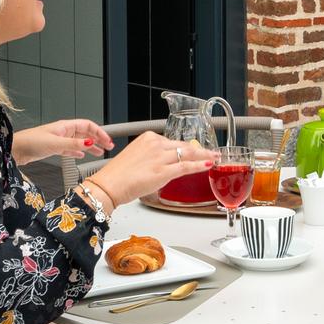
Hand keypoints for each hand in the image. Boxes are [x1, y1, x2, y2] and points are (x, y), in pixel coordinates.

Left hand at [12, 119, 115, 165]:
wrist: (15, 150)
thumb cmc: (30, 142)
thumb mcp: (55, 143)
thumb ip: (73, 145)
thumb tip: (89, 143)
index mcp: (65, 126)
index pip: (88, 126)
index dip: (100, 132)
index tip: (108, 141)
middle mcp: (63, 131)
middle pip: (85, 133)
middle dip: (98, 139)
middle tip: (108, 147)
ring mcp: (59, 139)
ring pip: (79, 142)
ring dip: (90, 147)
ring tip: (100, 153)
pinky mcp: (54, 148)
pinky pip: (70, 149)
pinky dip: (78, 152)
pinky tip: (81, 156)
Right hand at [90, 133, 215, 204]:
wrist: (109, 185)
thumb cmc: (118, 175)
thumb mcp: (136, 157)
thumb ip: (151, 157)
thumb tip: (163, 163)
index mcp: (148, 138)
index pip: (173, 142)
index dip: (187, 148)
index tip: (195, 150)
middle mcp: (155, 144)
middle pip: (183, 146)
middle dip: (200, 150)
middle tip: (211, 152)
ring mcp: (160, 157)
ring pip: (188, 154)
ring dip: (204, 156)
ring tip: (214, 157)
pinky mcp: (163, 171)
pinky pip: (186, 166)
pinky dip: (200, 165)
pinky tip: (208, 165)